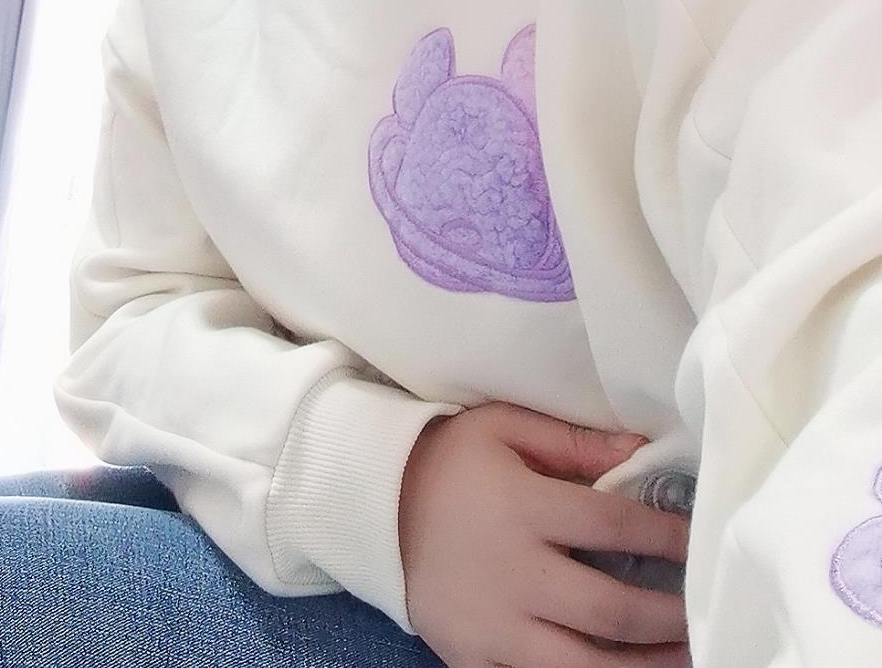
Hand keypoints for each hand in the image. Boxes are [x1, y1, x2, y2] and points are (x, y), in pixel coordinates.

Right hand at [398, 400, 690, 667]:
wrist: (371, 505)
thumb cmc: (447, 460)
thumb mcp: (502, 427)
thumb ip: (573, 441)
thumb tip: (640, 451)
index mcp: (524, 509)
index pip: (615, 526)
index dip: (665, 536)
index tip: (696, 540)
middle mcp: (515, 574)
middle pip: (610, 609)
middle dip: (666, 616)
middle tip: (700, 612)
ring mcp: (494, 627)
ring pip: (583, 667)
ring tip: (681, 659)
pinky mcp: (473, 660)